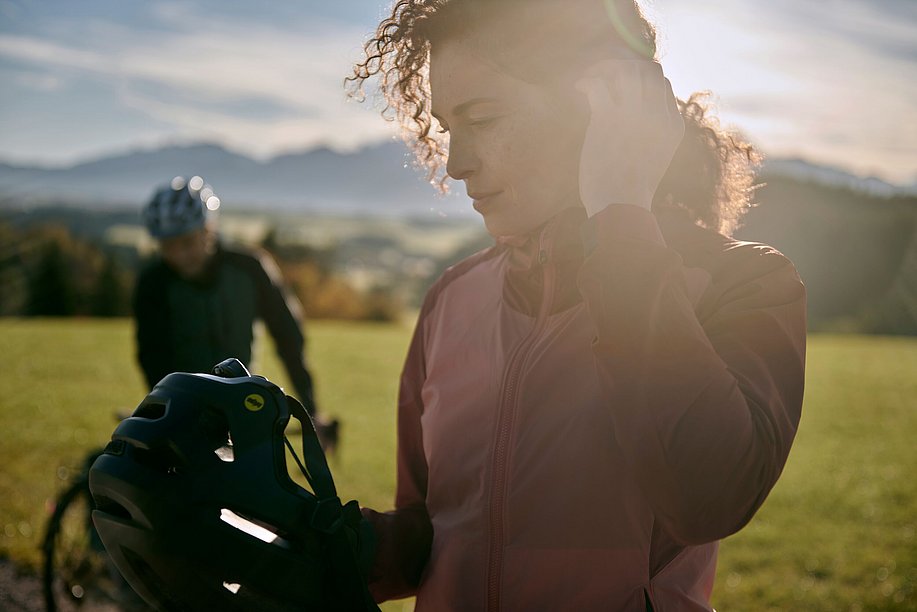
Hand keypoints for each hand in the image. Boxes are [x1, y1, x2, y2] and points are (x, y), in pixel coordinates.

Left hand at [575, 60, 684, 215]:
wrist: (620, 207)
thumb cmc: (629, 191)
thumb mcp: (651, 160)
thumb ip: (649, 136)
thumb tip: (629, 122)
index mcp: (673, 126)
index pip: (663, 84)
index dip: (640, 78)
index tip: (619, 85)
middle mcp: (658, 115)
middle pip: (647, 69)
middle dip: (623, 66)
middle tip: (602, 75)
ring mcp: (635, 115)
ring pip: (626, 70)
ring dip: (604, 68)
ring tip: (589, 79)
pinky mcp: (609, 120)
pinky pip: (599, 85)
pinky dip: (587, 81)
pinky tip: (578, 89)